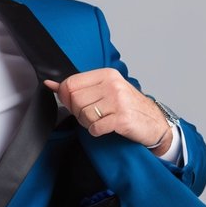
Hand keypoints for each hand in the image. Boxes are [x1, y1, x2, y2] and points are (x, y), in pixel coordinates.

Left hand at [43, 69, 169, 151]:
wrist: (155, 123)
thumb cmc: (128, 107)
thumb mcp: (105, 90)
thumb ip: (79, 87)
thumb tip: (51, 84)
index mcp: (106, 74)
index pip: (70, 83)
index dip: (67, 98)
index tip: (75, 105)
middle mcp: (112, 85)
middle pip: (75, 100)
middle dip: (78, 113)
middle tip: (91, 117)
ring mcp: (118, 101)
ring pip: (84, 115)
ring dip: (88, 124)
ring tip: (100, 122)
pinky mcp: (122, 119)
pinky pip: (95, 128)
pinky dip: (96, 132)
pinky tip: (106, 129)